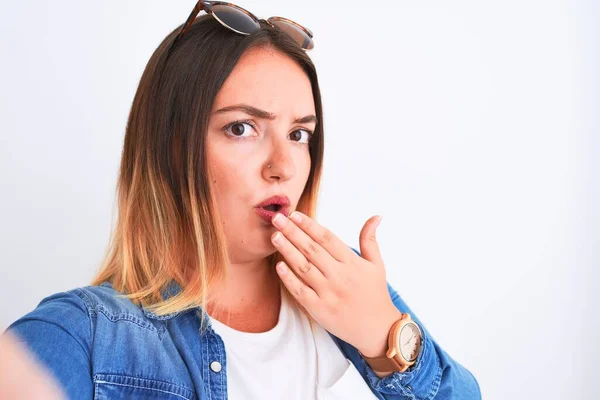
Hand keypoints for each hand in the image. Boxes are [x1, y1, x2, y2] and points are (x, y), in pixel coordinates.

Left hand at [270, 211, 401, 356]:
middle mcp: (339, 276)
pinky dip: (289, 278)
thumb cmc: (375, 294)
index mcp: (352, 263)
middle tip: (277, 218)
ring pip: (303, 267)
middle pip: (312, 249)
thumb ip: (370, 239)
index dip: (310, 225)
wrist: (377, 329)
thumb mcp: (377, 265)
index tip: (295, 214)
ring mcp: (328, 293)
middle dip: (293, 231)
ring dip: (287, 250)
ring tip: (275, 236)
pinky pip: (300, 290)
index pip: (327, 238)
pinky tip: (278, 265)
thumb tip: (376, 216)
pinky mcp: (319, 309)